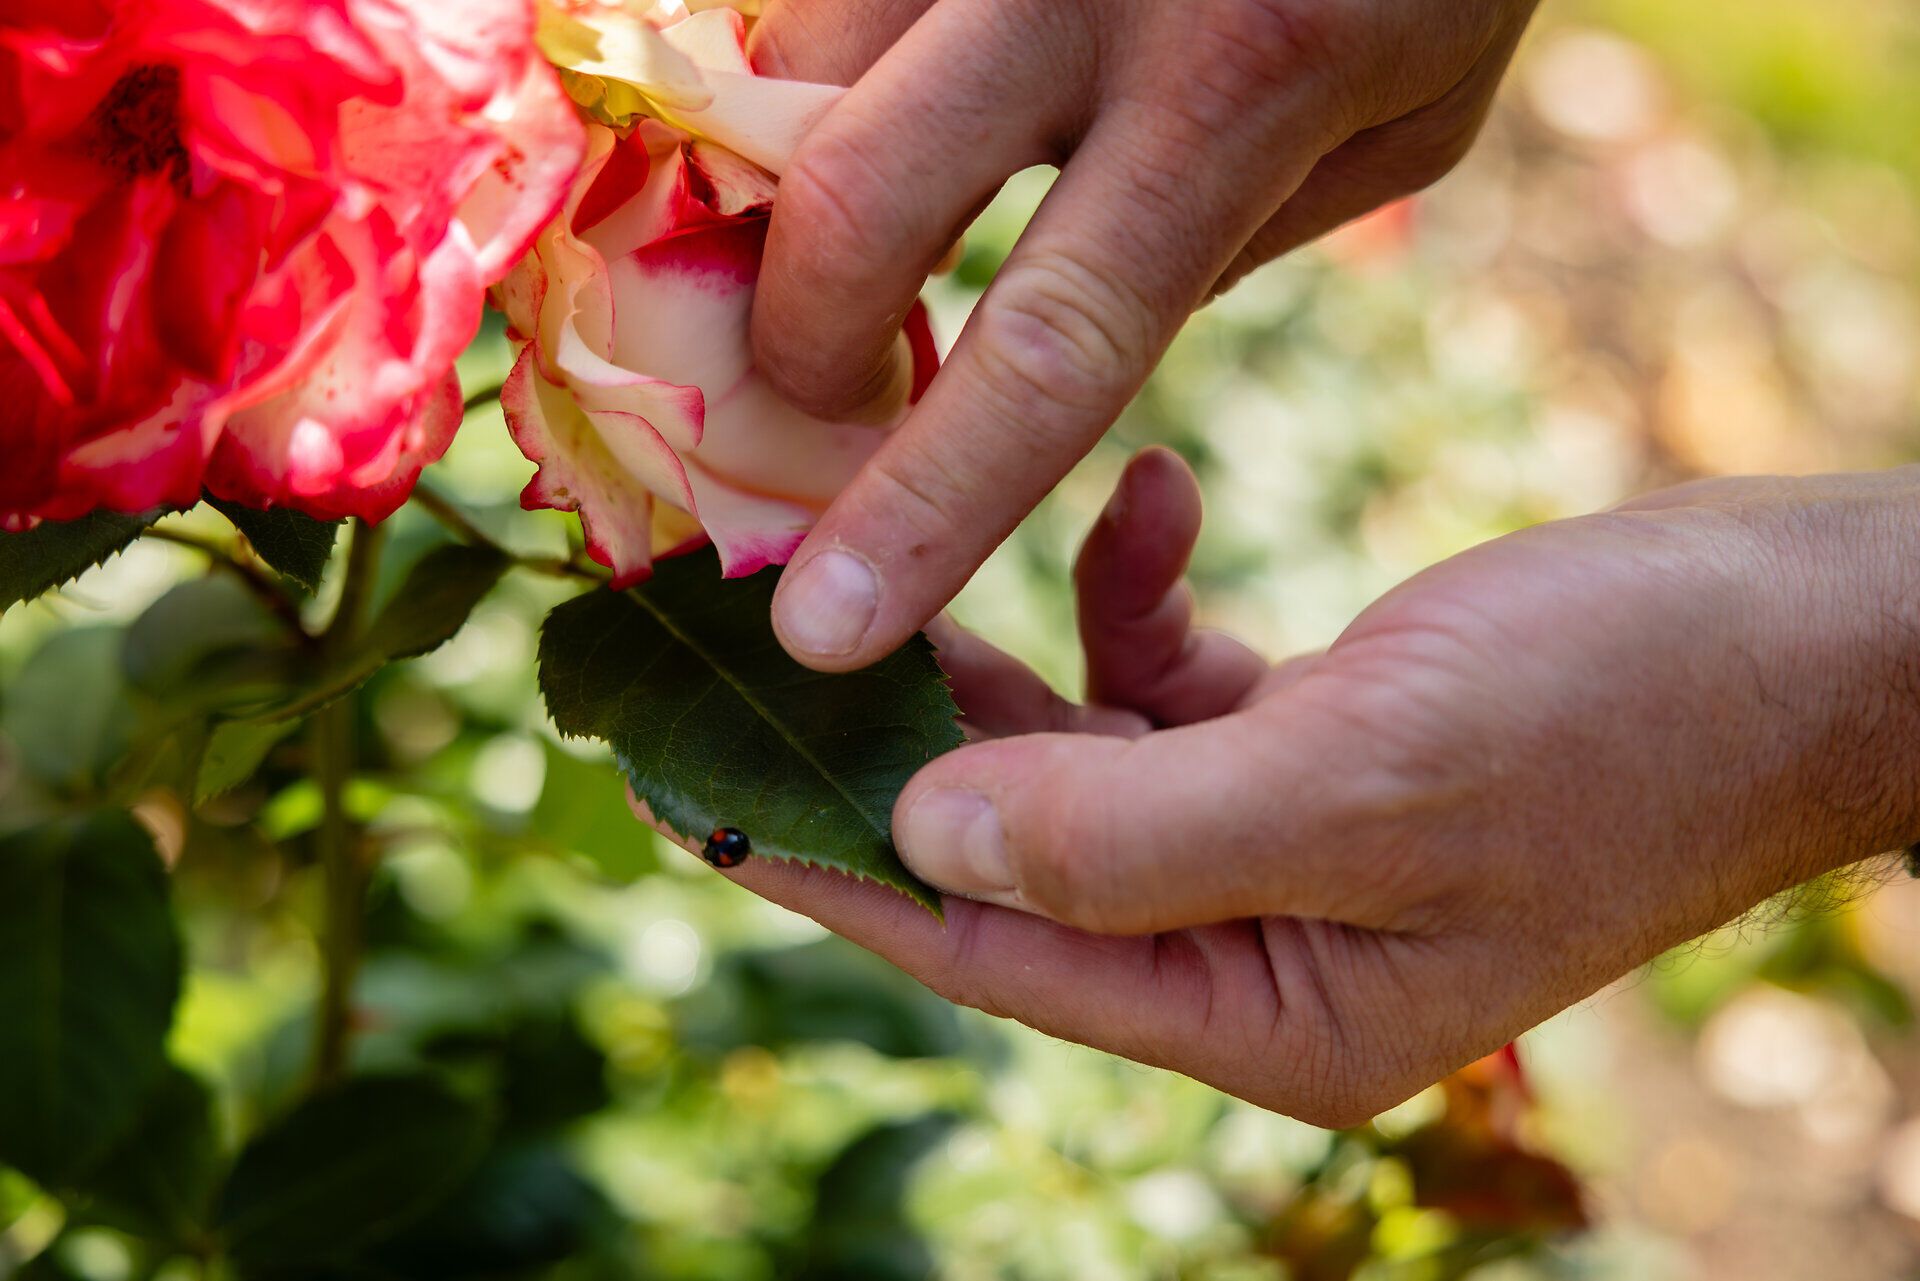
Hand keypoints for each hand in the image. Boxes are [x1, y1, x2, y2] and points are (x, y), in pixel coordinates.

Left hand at [643, 450, 1919, 1122]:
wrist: (1809, 637)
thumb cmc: (1621, 721)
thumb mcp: (1362, 783)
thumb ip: (1130, 833)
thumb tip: (920, 836)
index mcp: (1264, 1016)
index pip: (999, 953)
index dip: (840, 873)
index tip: (696, 803)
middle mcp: (1256, 948)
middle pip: (1019, 856)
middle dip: (901, 748)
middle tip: (767, 642)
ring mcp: (1283, 845)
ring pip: (1079, 761)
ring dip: (1014, 660)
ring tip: (937, 547)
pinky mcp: (1315, 744)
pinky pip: (1173, 683)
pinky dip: (1147, 597)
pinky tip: (1169, 499)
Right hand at [750, 0, 1539, 669]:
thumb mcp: (1390, 138)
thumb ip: (1214, 247)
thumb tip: (1040, 338)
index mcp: (1234, 89)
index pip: (1049, 347)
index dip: (921, 504)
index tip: (820, 631)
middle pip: (849, 204)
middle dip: (803, 344)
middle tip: (830, 397)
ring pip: (787, 76)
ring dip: (781, 201)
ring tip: (843, 248)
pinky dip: (796, 87)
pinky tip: (844, 130)